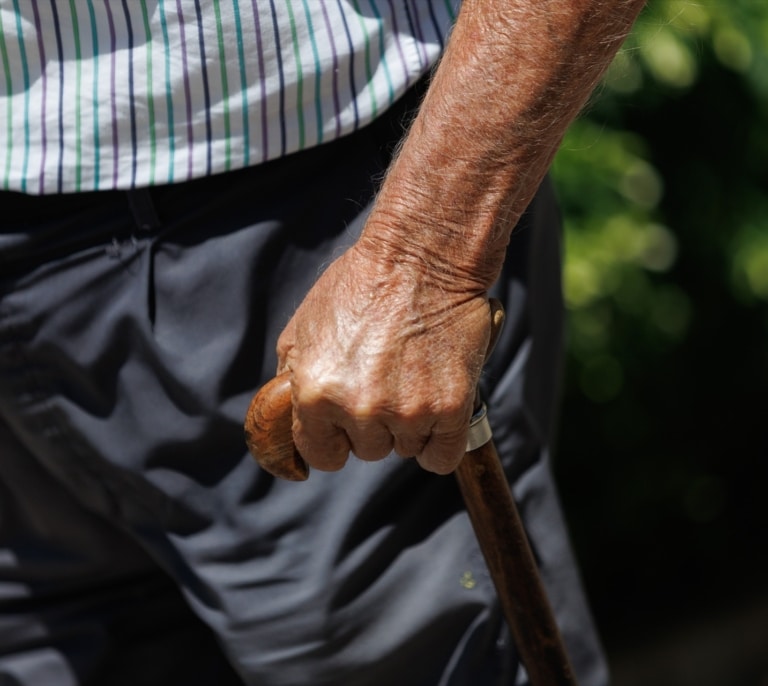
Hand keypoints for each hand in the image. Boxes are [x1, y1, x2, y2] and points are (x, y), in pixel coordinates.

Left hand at [276, 240, 490, 474]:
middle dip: (373, 424)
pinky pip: (442, 456)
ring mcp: (407, 411)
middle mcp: (359, 409)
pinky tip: (437, 410)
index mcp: (315, 394)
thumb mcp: (304, 325)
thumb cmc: (361, 284)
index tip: (345, 430)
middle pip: (368, 451)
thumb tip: (292, 415)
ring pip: (405, 449)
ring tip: (413, 378)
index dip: (333, 441)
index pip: (322, 455)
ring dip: (408, 426)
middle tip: (386, 382)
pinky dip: (440, 441)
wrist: (421, 256)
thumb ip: (294, 377)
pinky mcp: (450, 407)